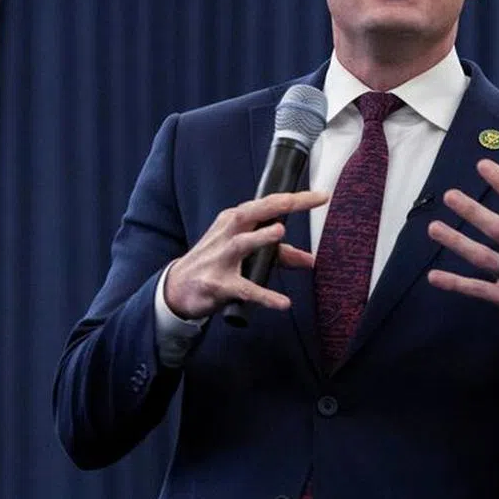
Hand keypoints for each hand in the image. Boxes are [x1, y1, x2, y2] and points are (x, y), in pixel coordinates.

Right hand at [163, 191, 328, 318]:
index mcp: (235, 221)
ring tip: (280, 232)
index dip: (295, 199)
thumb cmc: (215, 263)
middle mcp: (228, 234)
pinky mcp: (218, 284)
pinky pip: (244, 289)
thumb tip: (311, 260)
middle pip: (253, 213)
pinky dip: (264, 296)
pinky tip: (282, 302)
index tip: (321, 196)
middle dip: (279, 205)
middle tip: (302, 201)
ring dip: (260, 238)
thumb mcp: (245, 252)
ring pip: (242, 244)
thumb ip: (279, 255)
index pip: (267, 204)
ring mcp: (221, 258)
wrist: (177, 288)